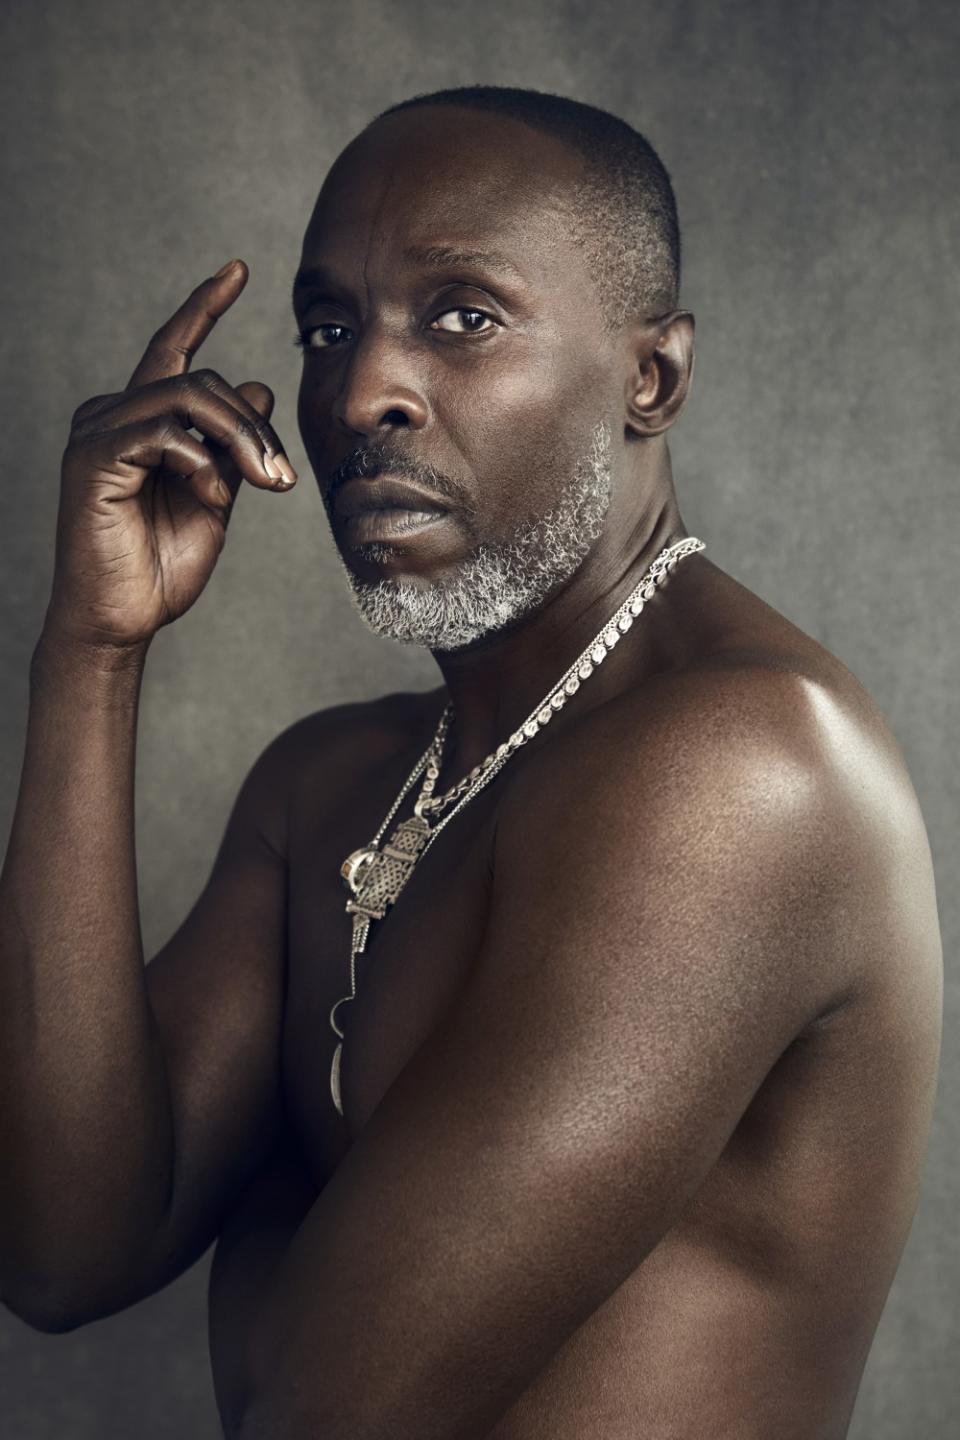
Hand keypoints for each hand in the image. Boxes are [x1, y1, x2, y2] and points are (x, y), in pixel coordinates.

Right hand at [44, 260, 296, 653]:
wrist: (124, 619)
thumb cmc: (161, 565)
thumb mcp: (216, 498)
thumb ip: (233, 446)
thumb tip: (259, 386)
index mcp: (141, 422)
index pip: (174, 351)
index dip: (203, 307)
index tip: (236, 268)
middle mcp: (113, 416)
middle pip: (200, 380)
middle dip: (254, 425)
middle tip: (280, 478)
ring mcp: (97, 433)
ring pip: (188, 398)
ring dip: (239, 440)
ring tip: (259, 484)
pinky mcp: (92, 458)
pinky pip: (164, 432)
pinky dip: (199, 461)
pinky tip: (207, 494)